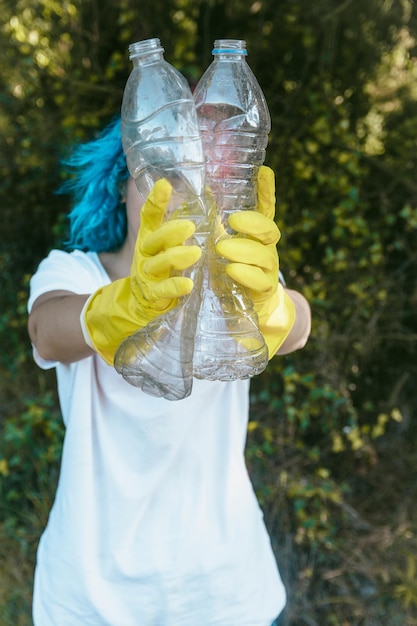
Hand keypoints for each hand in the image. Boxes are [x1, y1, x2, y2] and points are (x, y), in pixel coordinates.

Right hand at [81, 179, 201, 364]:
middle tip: (189, 226)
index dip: (155, 201)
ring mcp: (146, 276)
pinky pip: (162, 291)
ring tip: (195, 254)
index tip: (164, 185)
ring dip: (175, 258)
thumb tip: (208, 203)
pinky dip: (174, 287)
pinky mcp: (151, 296)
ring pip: (158, 264)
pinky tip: (187, 284)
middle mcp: (145, 255)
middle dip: (170, 232)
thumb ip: (180, 233)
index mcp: (149, 240)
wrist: (135, 305)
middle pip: (153, 240)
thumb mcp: (165, 250)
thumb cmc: (159, 272)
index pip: (149, 217)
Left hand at [215, 165, 294, 357]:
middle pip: (269, 230)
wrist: (248, 308)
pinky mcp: (264, 291)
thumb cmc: (231, 271)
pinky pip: (260, 281)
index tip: (264, 171)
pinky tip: (231, 270)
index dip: (266, 191)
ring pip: (264, 255)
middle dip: (253, 223)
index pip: (266, 209)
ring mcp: (268, 270)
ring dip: (243, 249)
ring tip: (222, 248)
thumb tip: (204, 193)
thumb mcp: (222, 245)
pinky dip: (245, 274)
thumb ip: (216, 224)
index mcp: (257, 235)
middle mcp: (267, 249)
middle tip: (232, 220)